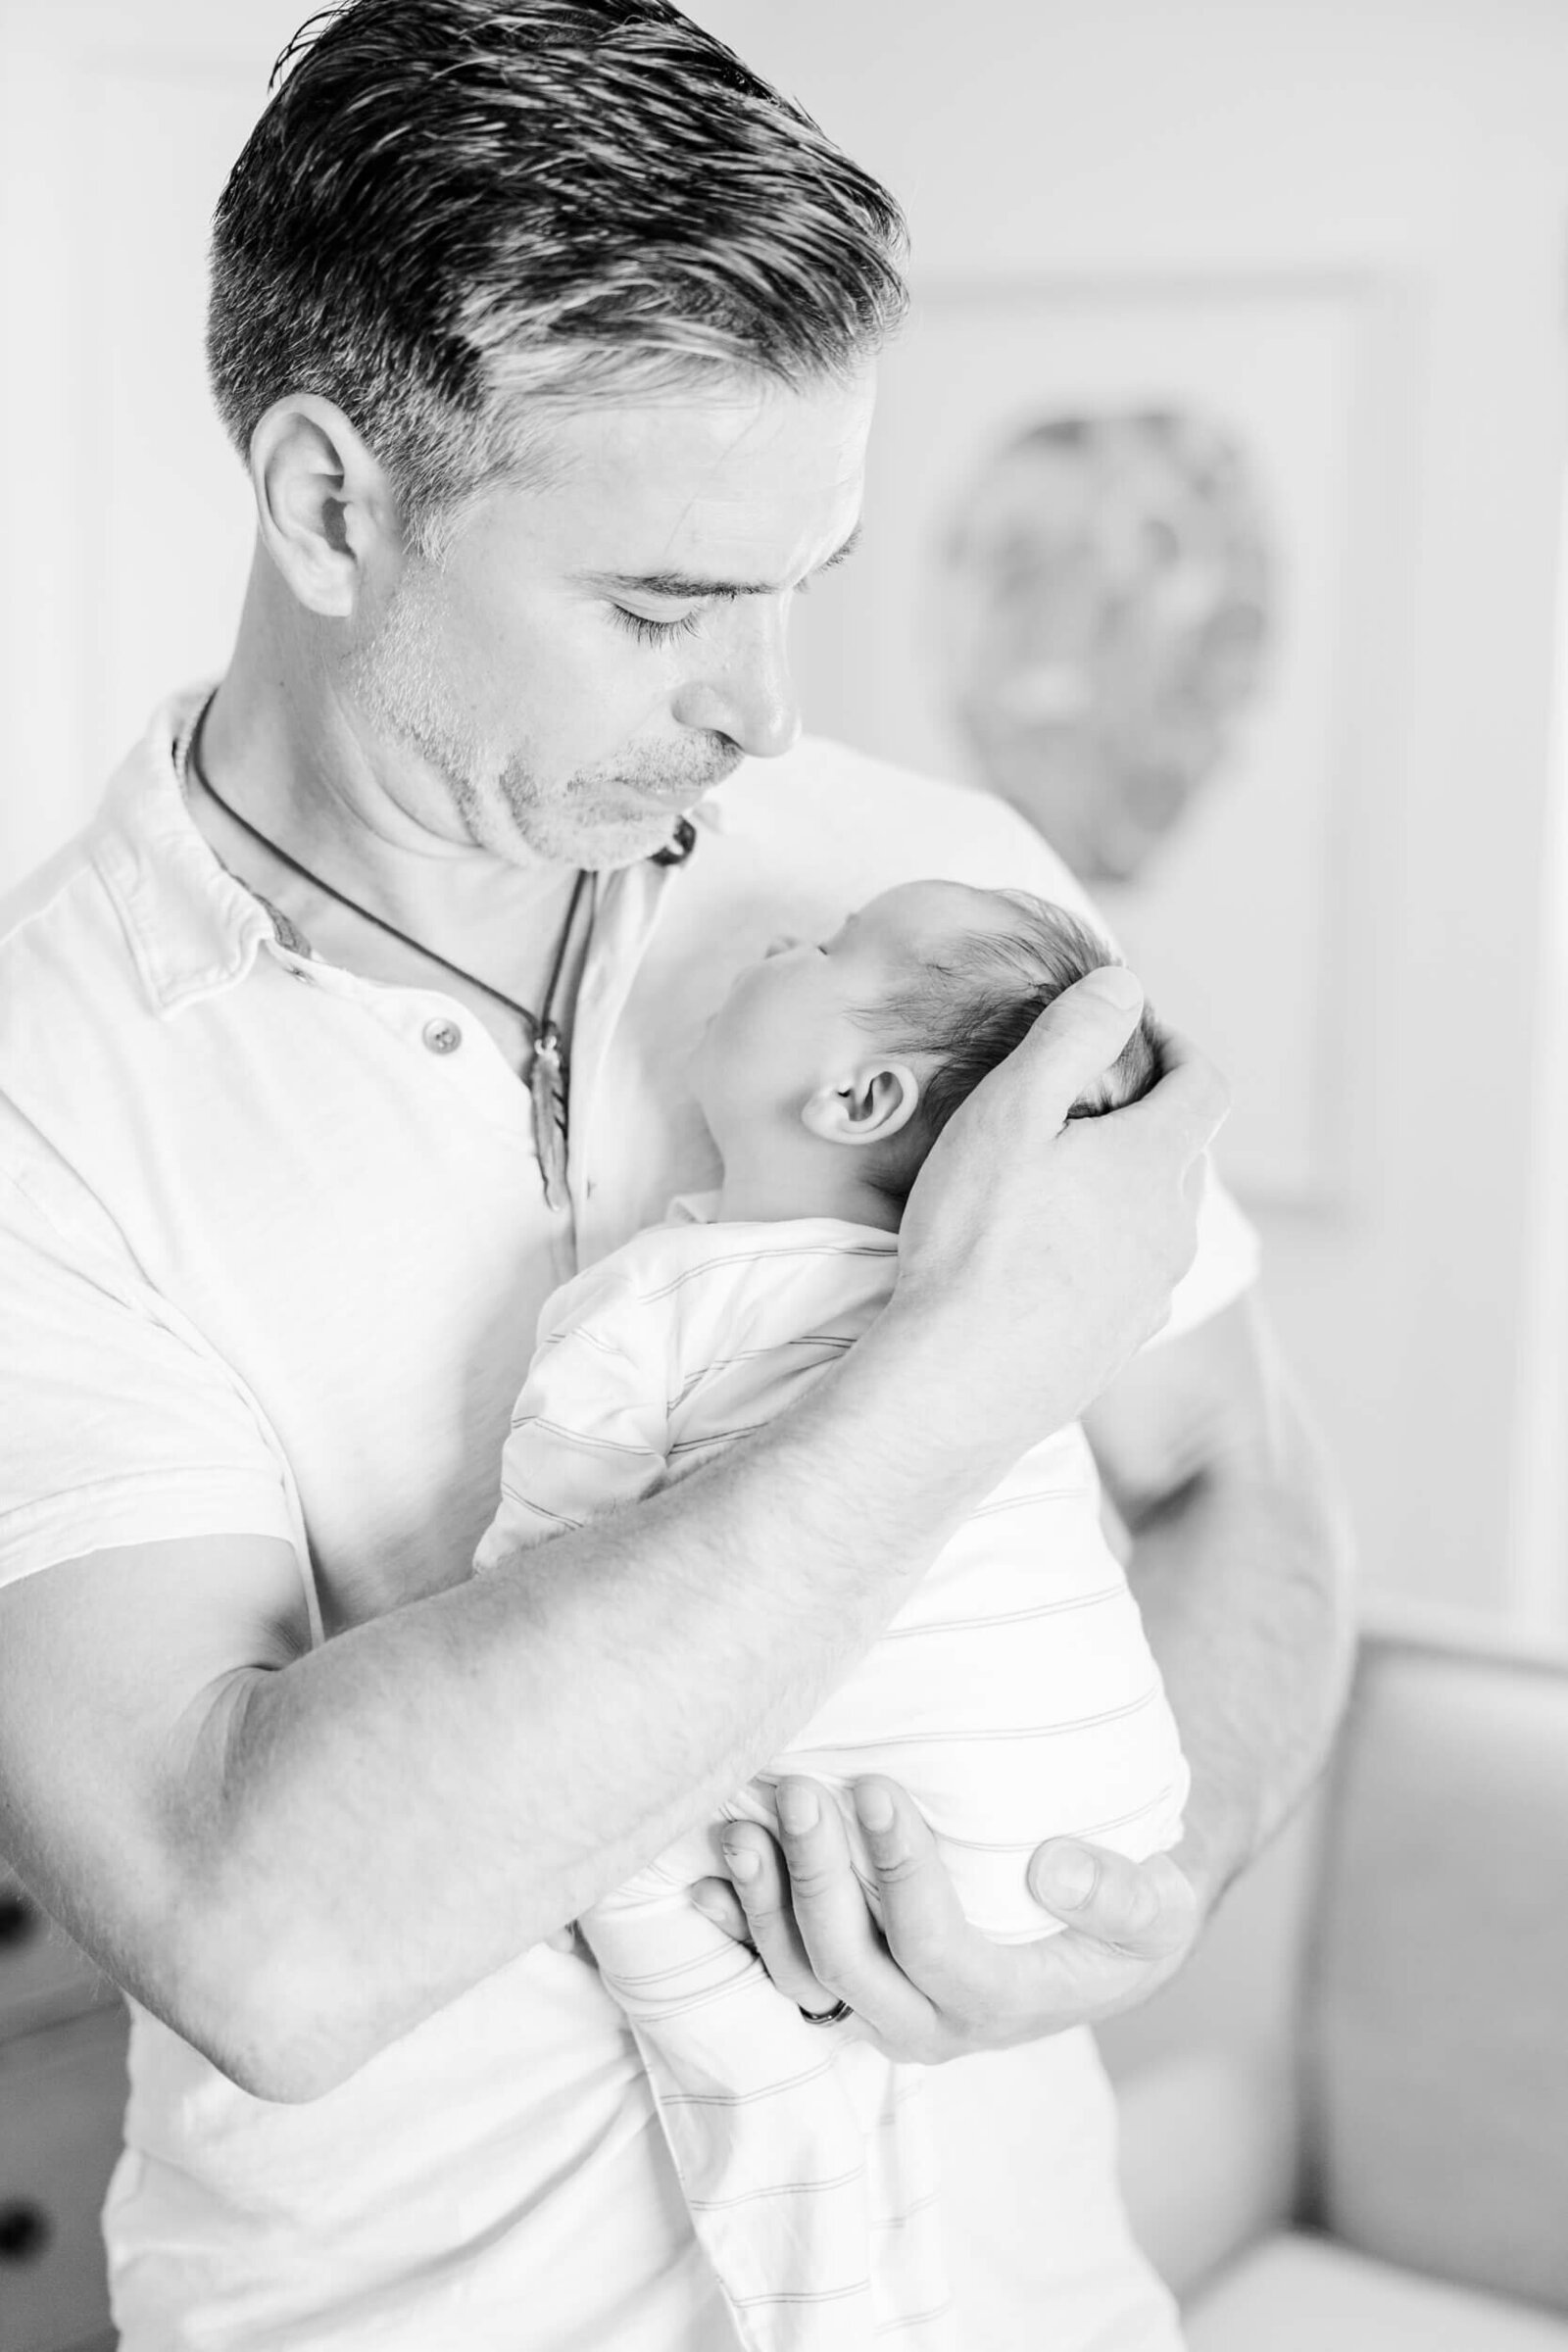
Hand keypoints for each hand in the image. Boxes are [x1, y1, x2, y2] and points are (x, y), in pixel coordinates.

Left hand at [690, 1775, 1200, 2061]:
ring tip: (743, 1826)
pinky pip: (781, 1972)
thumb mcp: (1158, 1903)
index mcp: (1004, 2000)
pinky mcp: (852, 1988)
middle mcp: (931, 2022)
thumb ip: (1117, 1892)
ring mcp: (883, 2009)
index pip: (937, 1948)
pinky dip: (740, 1929)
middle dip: (818, 1881)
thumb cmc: (1132, 1910)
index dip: (901, 1874)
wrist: (1104, 1940)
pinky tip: (705, 1880)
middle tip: (801, 1790)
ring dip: (764, 1906)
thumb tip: (1053, 1869)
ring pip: (802, 1979)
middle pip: (852, 1969)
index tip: (878, 1788)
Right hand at [894, 970, 1229, 1451]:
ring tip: (1045, 1184)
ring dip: (1116, 1188)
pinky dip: (1098, 1251)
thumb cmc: (975, 1240)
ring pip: (1153, 1218)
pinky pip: (1125, 1277)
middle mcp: (1172, 1230)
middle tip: (1069, 1103)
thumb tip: (1124, 986)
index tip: (1129, 1030)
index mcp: (1156, 1163)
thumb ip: (1072, 1038)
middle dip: (1138, 1115)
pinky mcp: (1120, 1343)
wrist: (959, 1382)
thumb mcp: (1011, 1112)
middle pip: (1180, 1151)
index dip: (1176, 1045)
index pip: (1206, 1083)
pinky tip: (1036, 1260)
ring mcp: (1151, 1294)